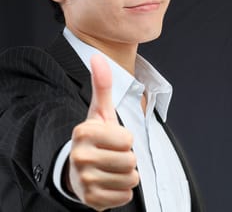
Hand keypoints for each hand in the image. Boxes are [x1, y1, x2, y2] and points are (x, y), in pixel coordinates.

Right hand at [67, 54, 138, 210]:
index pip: (127, 139)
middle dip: (128, 157)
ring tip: (111, 167)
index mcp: (83, 131)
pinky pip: (125, 196)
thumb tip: (97, 56)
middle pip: (130, 160)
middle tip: (113, 154)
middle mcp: (80, 156)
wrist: (79, 167)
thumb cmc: (96, 135)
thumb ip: (102, 85)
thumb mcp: (100, 110)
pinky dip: (122, 189)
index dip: (125, 138)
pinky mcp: (91, 200)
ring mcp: (84, 180)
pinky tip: (109, 181)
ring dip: (126, 173)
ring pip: (130, 179)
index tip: (113, 137)